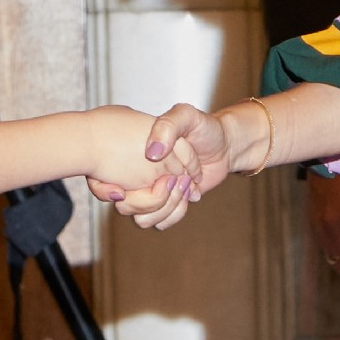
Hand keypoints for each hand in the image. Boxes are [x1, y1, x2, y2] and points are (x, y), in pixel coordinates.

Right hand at [87, 102, 242, 230]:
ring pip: (143, 220)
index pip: (116, 180)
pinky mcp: (166, 205)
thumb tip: (152, 152)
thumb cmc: (203, 128)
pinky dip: (175, 214)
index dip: (140, 183)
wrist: (224, 146)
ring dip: (168, 207)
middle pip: (127, 206)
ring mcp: (150, 193)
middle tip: (179, 179)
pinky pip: (159, 223)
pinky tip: (190, 195)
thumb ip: (167, 126)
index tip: (167, 170)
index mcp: (134, 155)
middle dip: (157, 198)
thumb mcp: (185, 115)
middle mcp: (137, 176)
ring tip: (187, 186)